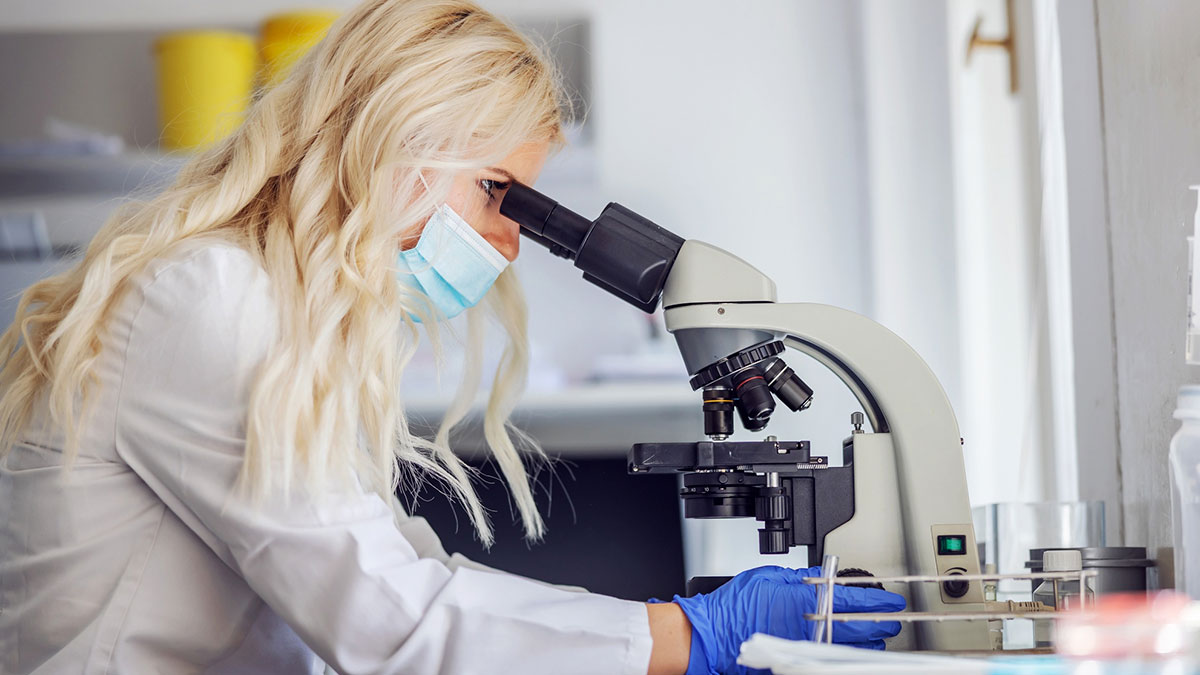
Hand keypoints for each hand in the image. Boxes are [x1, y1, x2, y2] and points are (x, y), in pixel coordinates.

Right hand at [672, 565, 904, 673]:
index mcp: (803, 602)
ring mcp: (804, 648)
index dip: (877, 601)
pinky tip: (849, 653)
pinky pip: (828, 660)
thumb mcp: (768, 576)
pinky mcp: (795, 662)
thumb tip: (819, 575)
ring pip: (847, 648)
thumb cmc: (734, 605)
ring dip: (866, 643)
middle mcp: (808, 628)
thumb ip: (799, 577)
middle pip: (857, 629)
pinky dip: (842, 656)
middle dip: (880, 626)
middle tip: (894, 622)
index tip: (892, 602)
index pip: (852, 601)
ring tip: (878, 638)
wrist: (713, 634)